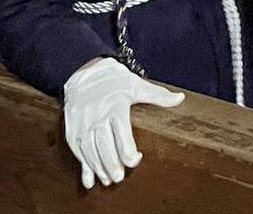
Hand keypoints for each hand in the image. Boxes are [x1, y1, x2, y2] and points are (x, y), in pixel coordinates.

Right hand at [63, 58, 182, 188]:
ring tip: (108, 180)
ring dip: (99, 168)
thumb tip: (180, 98)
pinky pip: (77, 151)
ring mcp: (83, 124)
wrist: (85, 72)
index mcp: (116, 106)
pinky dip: (83, 167)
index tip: (136, 159)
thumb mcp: (137, 85)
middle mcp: (98, 116)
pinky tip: (89, 179)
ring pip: (90, 151)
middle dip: (112, 164)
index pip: (122, 134)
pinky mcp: (72, 129)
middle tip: (120, 178)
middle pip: (105, 146)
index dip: (128, 151)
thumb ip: (158, 95)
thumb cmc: (115, 81)